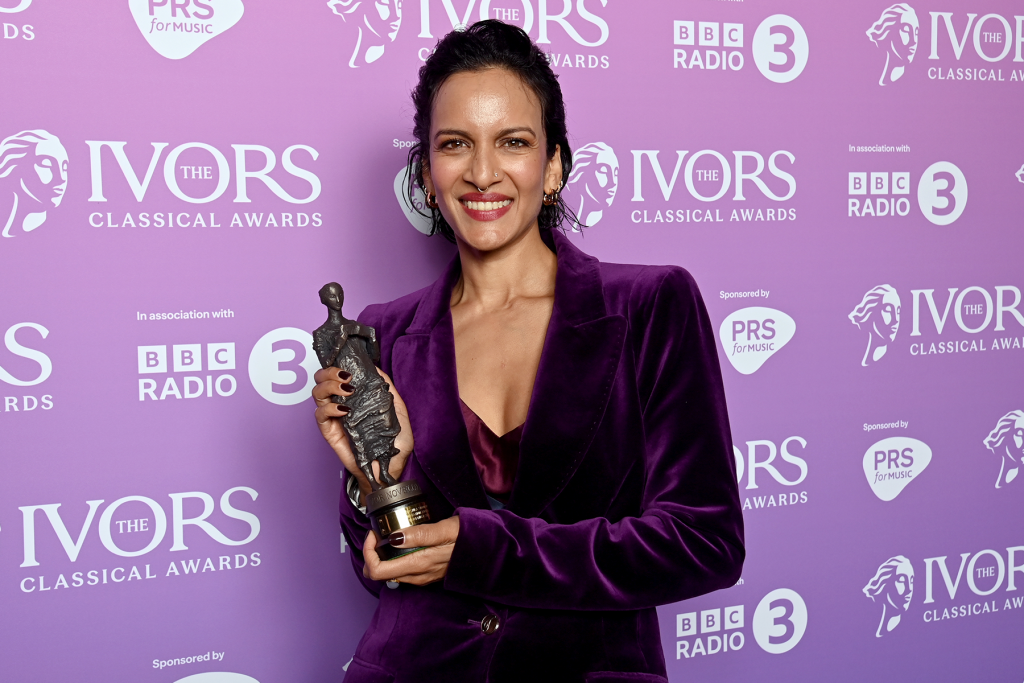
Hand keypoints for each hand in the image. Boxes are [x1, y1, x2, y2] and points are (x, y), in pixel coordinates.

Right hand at [312, 366, 413, 494]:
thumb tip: (375, 368)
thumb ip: (386, 388)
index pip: (337, 375)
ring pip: (317, 393)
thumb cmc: (394, 442)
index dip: (337, 364)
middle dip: (329, 372)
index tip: (349, 362)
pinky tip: (344, 410)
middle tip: (345, 376)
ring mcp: (333, 418)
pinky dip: (329, 408)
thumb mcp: (397, 409)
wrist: (390, 468)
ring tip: (347, 390)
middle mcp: (340, 404)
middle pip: (321, 380)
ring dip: (329, 386)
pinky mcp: (329, 432)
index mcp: (355, 397)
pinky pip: (320, 415)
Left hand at [362, 517, 460, 585]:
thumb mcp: (446, 529)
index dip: (368, 552)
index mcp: (418, 564)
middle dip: (371, 554)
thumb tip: (394, 537)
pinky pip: (401, 572)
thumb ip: (420, 534)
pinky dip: (393, 559)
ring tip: (389, 536)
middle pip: (379, 575)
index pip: (377, 571)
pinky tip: (402, 544)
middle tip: (379, 534)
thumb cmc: (468, 537)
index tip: (374, 534)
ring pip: (389, 574)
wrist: (486, 551)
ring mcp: (420, 578)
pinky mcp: (425, 576)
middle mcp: (417, 576)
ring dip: (382, 556)